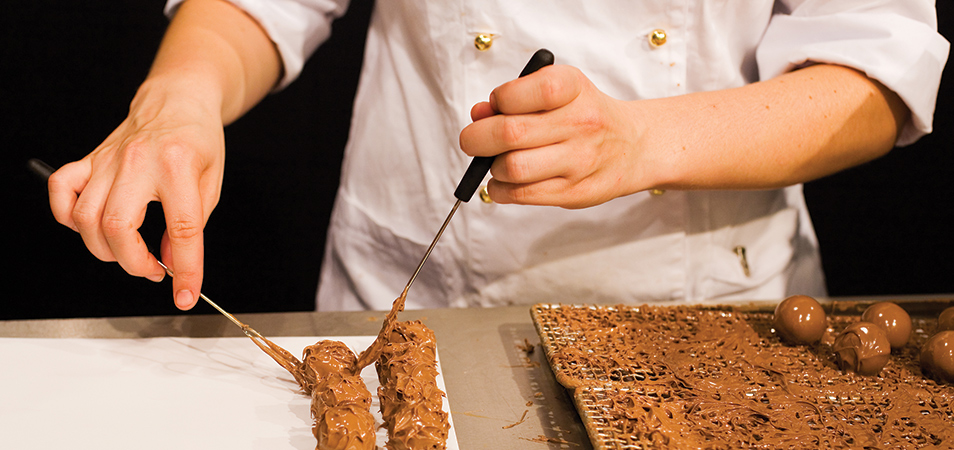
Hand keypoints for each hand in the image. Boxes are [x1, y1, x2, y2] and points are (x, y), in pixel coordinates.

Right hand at [48, 78, 225, 309]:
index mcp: (177, 166)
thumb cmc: (198, 137)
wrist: (178, 99)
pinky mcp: (90, 159)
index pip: (181, 229)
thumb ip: (194, 224)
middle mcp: (137, 162)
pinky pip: (61, 191)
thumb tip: (171, 260)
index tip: (185, 293)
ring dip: (104, 249)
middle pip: (117, 227)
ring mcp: (107, 160)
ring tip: (130, 252)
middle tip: (153, 269)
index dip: (185, 269)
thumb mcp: (212, 181)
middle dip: (133, 262)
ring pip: (85, 217)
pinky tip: (91, 226)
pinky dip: (68, 217)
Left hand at [459, 65, 652, 208]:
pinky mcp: (574, 192)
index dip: (498, 100)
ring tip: (498, 162)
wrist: (634, 146)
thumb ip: (515, 99)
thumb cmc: (586, 115)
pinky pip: (521, 194)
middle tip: (472, 141)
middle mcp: (580, 123)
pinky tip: (505, 181)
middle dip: (476, 139)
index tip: (496, 106)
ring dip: (493, 167)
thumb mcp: (559, 92)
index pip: (523, 92)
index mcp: (573, 88)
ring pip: (513, 168)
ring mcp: (579, 161)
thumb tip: (478, 115)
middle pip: (510, 133)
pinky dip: (501, 189)